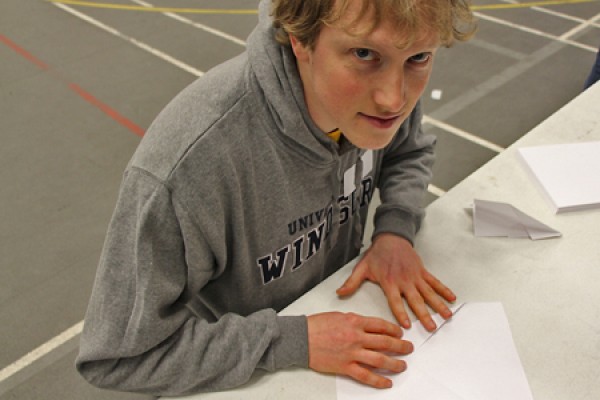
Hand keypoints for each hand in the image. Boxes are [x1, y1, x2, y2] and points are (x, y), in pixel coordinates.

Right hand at [307, 312, 412, 387]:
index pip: (381, 325)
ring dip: (394, 363)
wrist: (301, 337)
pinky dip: (378, 380)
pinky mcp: (345, 367)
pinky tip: (387, 382)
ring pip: (379, 360)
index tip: (400, 333)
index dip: (394, 330)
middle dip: (400, 346)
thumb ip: (355, 320)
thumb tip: (367, 326)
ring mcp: (352, 353)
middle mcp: (356, 337)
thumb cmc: (316, 325)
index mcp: (355, 322)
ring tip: (402, 366)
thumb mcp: (339, 315)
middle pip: (385, 342)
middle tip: (408, 348)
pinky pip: (365, 375)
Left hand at [336, 233, 455, 330]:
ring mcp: (415, 276)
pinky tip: (452, 299)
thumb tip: (339, 294)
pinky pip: (435, 282)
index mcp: (389, 282)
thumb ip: (352, 282)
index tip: (407, 325)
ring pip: (429, 293)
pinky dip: (444, 290)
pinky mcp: (422, 271)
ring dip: (438, 305)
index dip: (401, 313)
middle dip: (424, 314)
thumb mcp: (362, 268)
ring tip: (446, 316)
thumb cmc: (376, 255)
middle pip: (415, 300)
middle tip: (431, 327)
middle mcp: (404, 281)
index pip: (395, 301)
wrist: (391, 237)